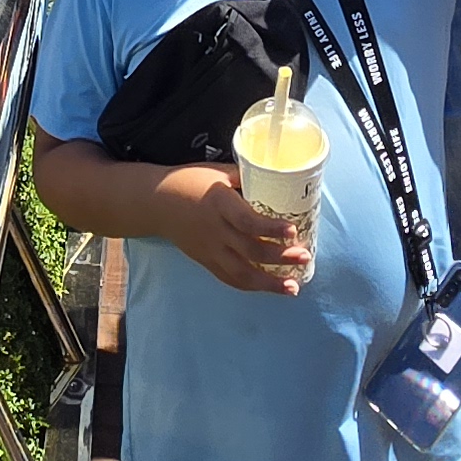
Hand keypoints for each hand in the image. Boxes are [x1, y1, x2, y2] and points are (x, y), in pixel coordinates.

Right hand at [165, 166, 311, 295]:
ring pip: (241, 273)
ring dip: (269, 282)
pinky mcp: (206, 261)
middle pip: (250, 250)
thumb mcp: (218, 172)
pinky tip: (270, 287)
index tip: (293, 231)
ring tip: (293, 286)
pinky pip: (230, 278)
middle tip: (304, 257)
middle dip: (280, 257)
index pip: (247, 221)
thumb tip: (279, 180)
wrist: (156, 202)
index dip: (271, 229)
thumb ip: (246, 178)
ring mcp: (210, 250)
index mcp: (219, 203)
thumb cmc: (190, 181)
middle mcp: (215, 230)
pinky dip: (251, 286)